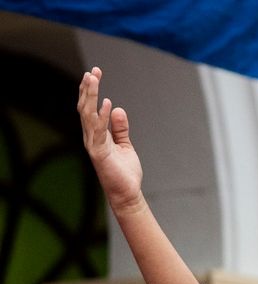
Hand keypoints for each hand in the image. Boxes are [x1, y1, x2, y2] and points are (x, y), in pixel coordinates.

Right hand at [77, 66, 143, 213]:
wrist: (126, 193)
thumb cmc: (124, 171)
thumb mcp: (125, 145)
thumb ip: (120, 128)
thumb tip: (118, 109)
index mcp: (96, 134)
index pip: (89, 108)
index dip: (90, 91)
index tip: (95, 73)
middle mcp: (91, 137)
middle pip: (85, 108)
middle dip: (88, 88)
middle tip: (93, 71)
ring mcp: (94, 145)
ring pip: (88, 116)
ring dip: (90, 96)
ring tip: (93, 79)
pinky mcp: (100, 153)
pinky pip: (99, 132)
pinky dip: (102, 117)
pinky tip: (107, 103)